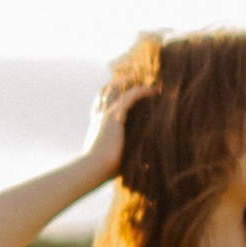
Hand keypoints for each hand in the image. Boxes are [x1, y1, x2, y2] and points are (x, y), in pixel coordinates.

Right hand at [81, 75, 145, 189]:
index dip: (107, 96)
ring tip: (137, 76)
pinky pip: (130, 96)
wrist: (94, 167)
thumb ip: (119, 157)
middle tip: (128, 78)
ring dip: (126, 81)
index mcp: (96, 125)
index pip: (99, 105)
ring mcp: (106, 114)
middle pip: (104, 92)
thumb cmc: (100, 170)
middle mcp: (99, 116)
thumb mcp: (109, 159)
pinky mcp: (115, 116)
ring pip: (113, 89)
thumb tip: (140, 167)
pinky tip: (152, 89)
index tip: (116, 91)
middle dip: (115, 83)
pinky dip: (141, 91)